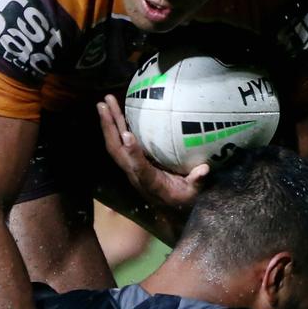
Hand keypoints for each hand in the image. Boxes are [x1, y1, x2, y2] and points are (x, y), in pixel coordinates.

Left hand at [97, 94, 209, 209]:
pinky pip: (120, 141)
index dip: (132, 152)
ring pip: (115, 143)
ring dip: (109, 122)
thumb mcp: (192, 194)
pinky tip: (115, 109)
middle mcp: (134, 172)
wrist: (168, 207)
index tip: (127, 135)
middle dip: (109, 127)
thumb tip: (204, 169)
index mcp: (149, 181)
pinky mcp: (132, 159)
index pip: (138, 167)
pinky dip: (116, 125)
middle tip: (103, 104)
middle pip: (117, 149)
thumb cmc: (181, 198)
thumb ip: (196, 182)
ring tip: (104, 102)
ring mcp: (130, 165)